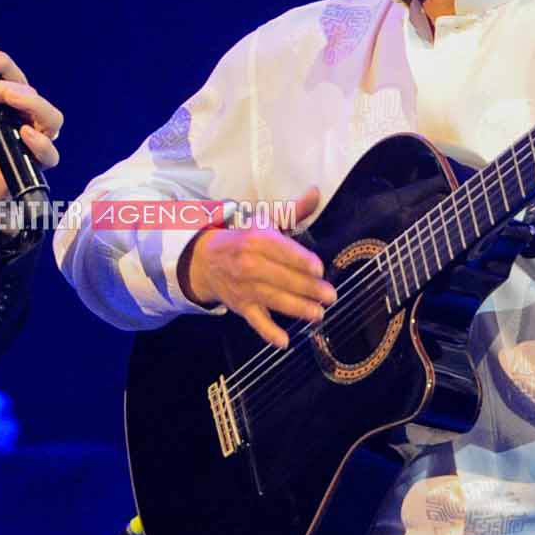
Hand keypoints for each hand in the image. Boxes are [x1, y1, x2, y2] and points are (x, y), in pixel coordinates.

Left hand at [0, 47, 62, 210]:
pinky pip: (50, 154)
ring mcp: (39, 142)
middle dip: (9, 86)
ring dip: (30, 103)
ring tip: (9, 97)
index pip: (17, 78)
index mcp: (19, 105)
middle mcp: (33, 120)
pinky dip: (40, 142)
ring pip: (51, 118)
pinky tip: (26, 133)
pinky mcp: (38, 166)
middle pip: (34, 95)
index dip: (3, 64)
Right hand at [176, 186, 333, 347]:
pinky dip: (268, 333)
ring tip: (318, 314)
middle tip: (330, 296)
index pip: (282, 251)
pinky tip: (284, 342)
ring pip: (273, 299)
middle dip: (307, 288)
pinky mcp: (241, 306)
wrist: (205, 260)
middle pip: (282, 277)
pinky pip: (255, 321)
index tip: (319, 269)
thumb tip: (315, 192)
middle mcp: (249, 264)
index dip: (301, 261)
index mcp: (257, 240)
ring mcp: (244, 287)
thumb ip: (294, 211)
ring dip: (297, 308)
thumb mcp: (266, 221)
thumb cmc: (244, 239)